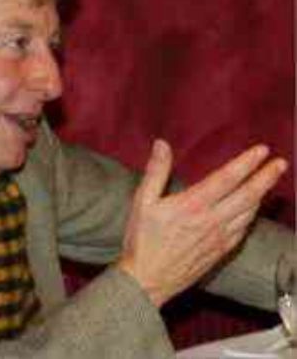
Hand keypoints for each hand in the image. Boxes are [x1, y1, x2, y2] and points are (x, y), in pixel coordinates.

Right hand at [117, 140, 286, 307]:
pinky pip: (243, 229)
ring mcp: (219, 237)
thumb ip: (156, 171)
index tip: (261, 150)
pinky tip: (254, 209)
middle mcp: (211, 220)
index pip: (227, 179)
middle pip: (247, 195)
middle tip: (280, 163)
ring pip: (249, 213)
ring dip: (262, 194)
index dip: (246, 163)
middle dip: (266, 177)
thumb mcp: (143, 201)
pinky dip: (252, 215)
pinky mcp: (220, 251)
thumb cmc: (142, 241)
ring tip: (271, 181)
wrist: (147, 279)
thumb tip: (162, 145)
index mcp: (192, 205)